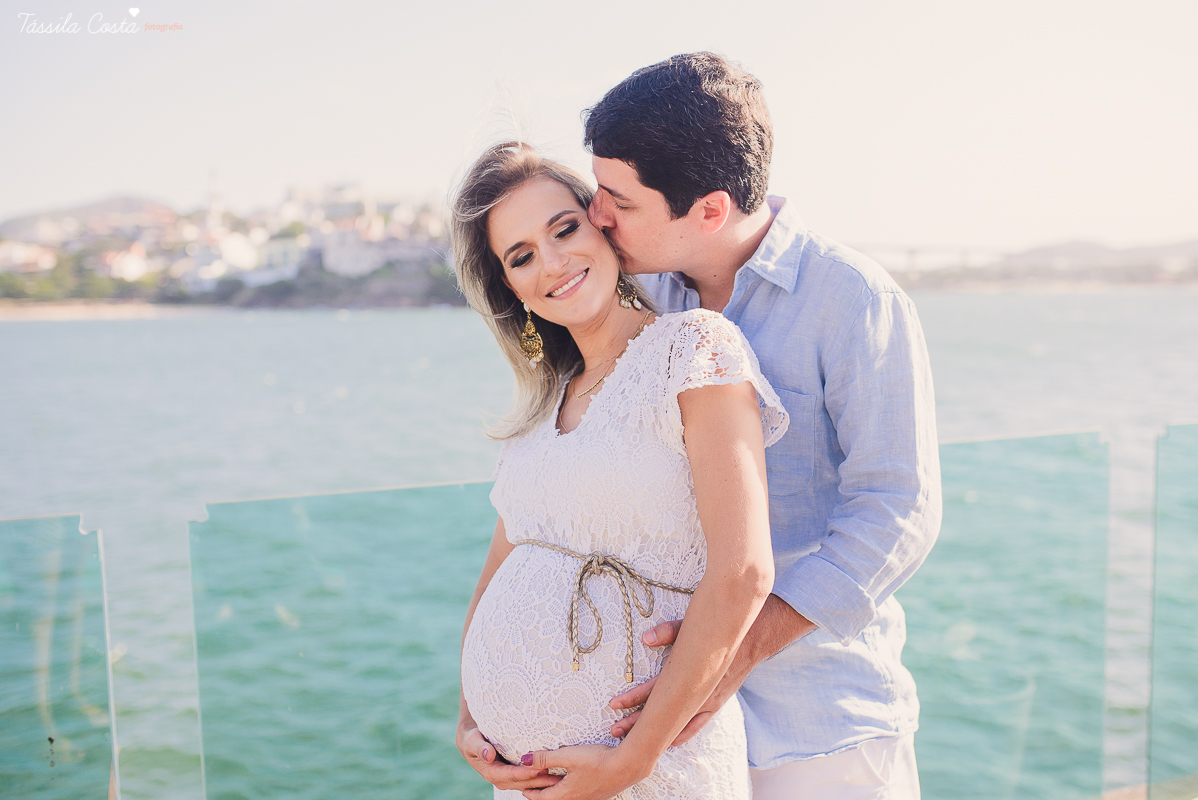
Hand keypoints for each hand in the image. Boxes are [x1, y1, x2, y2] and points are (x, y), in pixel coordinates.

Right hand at [457, 721, 561, 791]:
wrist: (472, 739)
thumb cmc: (472, 737)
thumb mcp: (472, 740)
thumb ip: (479, 747)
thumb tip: (488, 756)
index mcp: (491, 772)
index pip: (511, 775)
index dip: (526, 773)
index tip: (540, 768)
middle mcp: (500, 778)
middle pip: (523, 782)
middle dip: (540, 780)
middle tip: (557, 776)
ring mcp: (508, 778)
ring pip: (528, 783)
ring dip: (543, 782)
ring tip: (560, 777)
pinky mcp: (514, 774)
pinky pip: (529, 778)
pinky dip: (541, 777)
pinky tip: (554, 773)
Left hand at [519, 743, 646, 799]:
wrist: (628, 766)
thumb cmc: (598, 760)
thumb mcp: (568, 756)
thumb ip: (545, 758)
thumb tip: (524, 760)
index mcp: (567, 793)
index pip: (542, 798)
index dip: (531, 793)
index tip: (523, 789)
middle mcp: (578, 799)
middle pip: (555, 799)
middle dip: (543, 793)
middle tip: (534, 787)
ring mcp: (590, 797)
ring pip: (568, 797)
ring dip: (558, 791)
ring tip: (553, 783)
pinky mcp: (600, 793)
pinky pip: (581, 794)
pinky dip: (571, 788)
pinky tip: (576, 781)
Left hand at [609, 599, 816, 744]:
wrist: (756, 635)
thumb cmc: (721, 627)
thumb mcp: (696, 624)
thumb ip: (671, 632)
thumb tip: (646, 638)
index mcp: (692, 672)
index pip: (657, 689)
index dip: (633, 698)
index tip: (613, 704)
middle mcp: (700, 691)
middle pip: (663, 712)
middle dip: (637, 722)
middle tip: (613, 729)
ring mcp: (710, 699)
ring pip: (678, 723)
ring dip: (655, 731)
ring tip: (632, 738)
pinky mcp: (717, 701)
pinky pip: (698, 723)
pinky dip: (683, 733)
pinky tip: (669, 742)